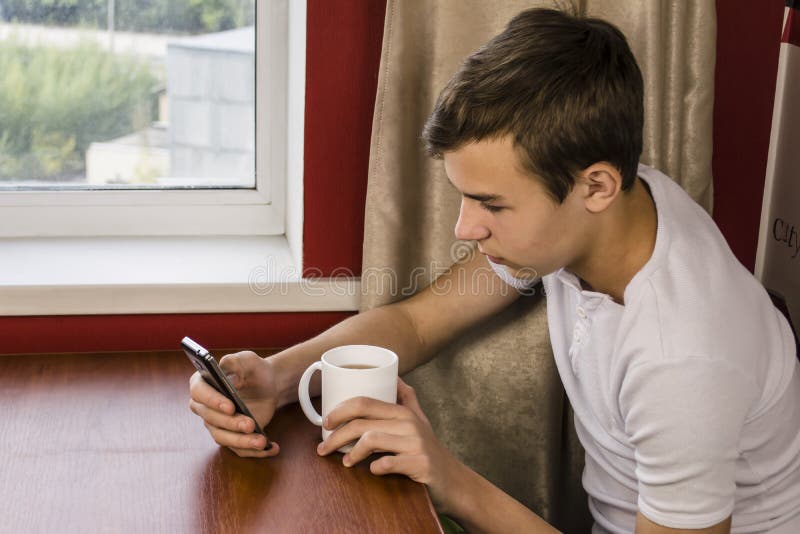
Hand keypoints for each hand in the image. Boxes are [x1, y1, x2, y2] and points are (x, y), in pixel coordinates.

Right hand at [188, 351, 280, 457]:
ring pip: (223, 438)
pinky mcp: (231, 437)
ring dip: (242, 441)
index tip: (230, 406)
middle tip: (250, 424)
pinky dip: (255, 451)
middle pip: (211, 420)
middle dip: (232, 424)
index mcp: (202, 384)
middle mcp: (205, 407)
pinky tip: (271, 447)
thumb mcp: (247, 359)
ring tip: (262, 441)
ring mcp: (217, 425)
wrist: (268, 384)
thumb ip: (235, 360)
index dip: (213, 401)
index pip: (199, 394)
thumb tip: (224, 365)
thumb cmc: (253, 370)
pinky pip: (239, 449)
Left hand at [316, 378, 463, 508]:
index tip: (326, 422)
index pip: (365, 402)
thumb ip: (407, 398)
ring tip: (345, 462)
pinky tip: (371, 470)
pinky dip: (376, 467)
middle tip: (323, 447)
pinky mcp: (420, 464)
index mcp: (403, 412)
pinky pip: (389, 463)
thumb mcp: (420, 419)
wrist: (453, 480)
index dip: (341, 410)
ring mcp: (415, 443)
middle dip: (337, 435)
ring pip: (372, 440)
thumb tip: (395, 376)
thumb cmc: (430, 448)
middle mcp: (409, 424)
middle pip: (362, 423)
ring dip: (352, 452)